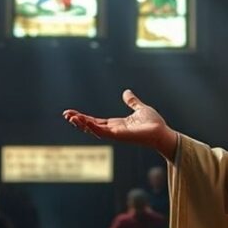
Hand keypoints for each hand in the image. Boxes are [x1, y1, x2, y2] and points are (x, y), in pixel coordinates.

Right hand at [63, 90, 177, 158]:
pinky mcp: (119, 135)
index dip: (83, 117)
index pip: (95, 121)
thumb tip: (126, 92)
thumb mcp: (140, 108)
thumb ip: (132, 102)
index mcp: (116, 124)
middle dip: (78, 121)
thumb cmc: (154, 124)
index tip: (71, 113)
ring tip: (70, 118)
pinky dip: (92, 127)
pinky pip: (103, 132)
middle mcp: (113, 130)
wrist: (162, 132)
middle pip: (91, 126)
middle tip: (66, 115)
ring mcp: (115, 134)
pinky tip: (84, 121)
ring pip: (94, 129)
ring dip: (82, 124)